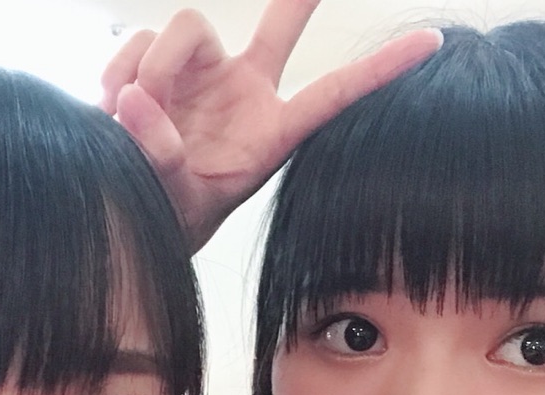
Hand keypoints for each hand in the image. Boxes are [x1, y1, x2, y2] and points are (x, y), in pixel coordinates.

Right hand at [101, 1, 440, 250]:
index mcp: (270, 133)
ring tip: (127, 115)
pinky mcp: (160, 68)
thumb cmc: (172, 219)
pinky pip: (140, 45)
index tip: (432, 41)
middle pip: (280, 26)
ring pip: (186, 28)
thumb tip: (135, 100)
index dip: (380, 68)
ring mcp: (203, 76)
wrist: (132, 212)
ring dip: (151, 67)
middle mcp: (243, 92)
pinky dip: (120, 71)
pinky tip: (112, 108)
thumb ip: (161, 157)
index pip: (332, 94)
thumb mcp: (176, 203)